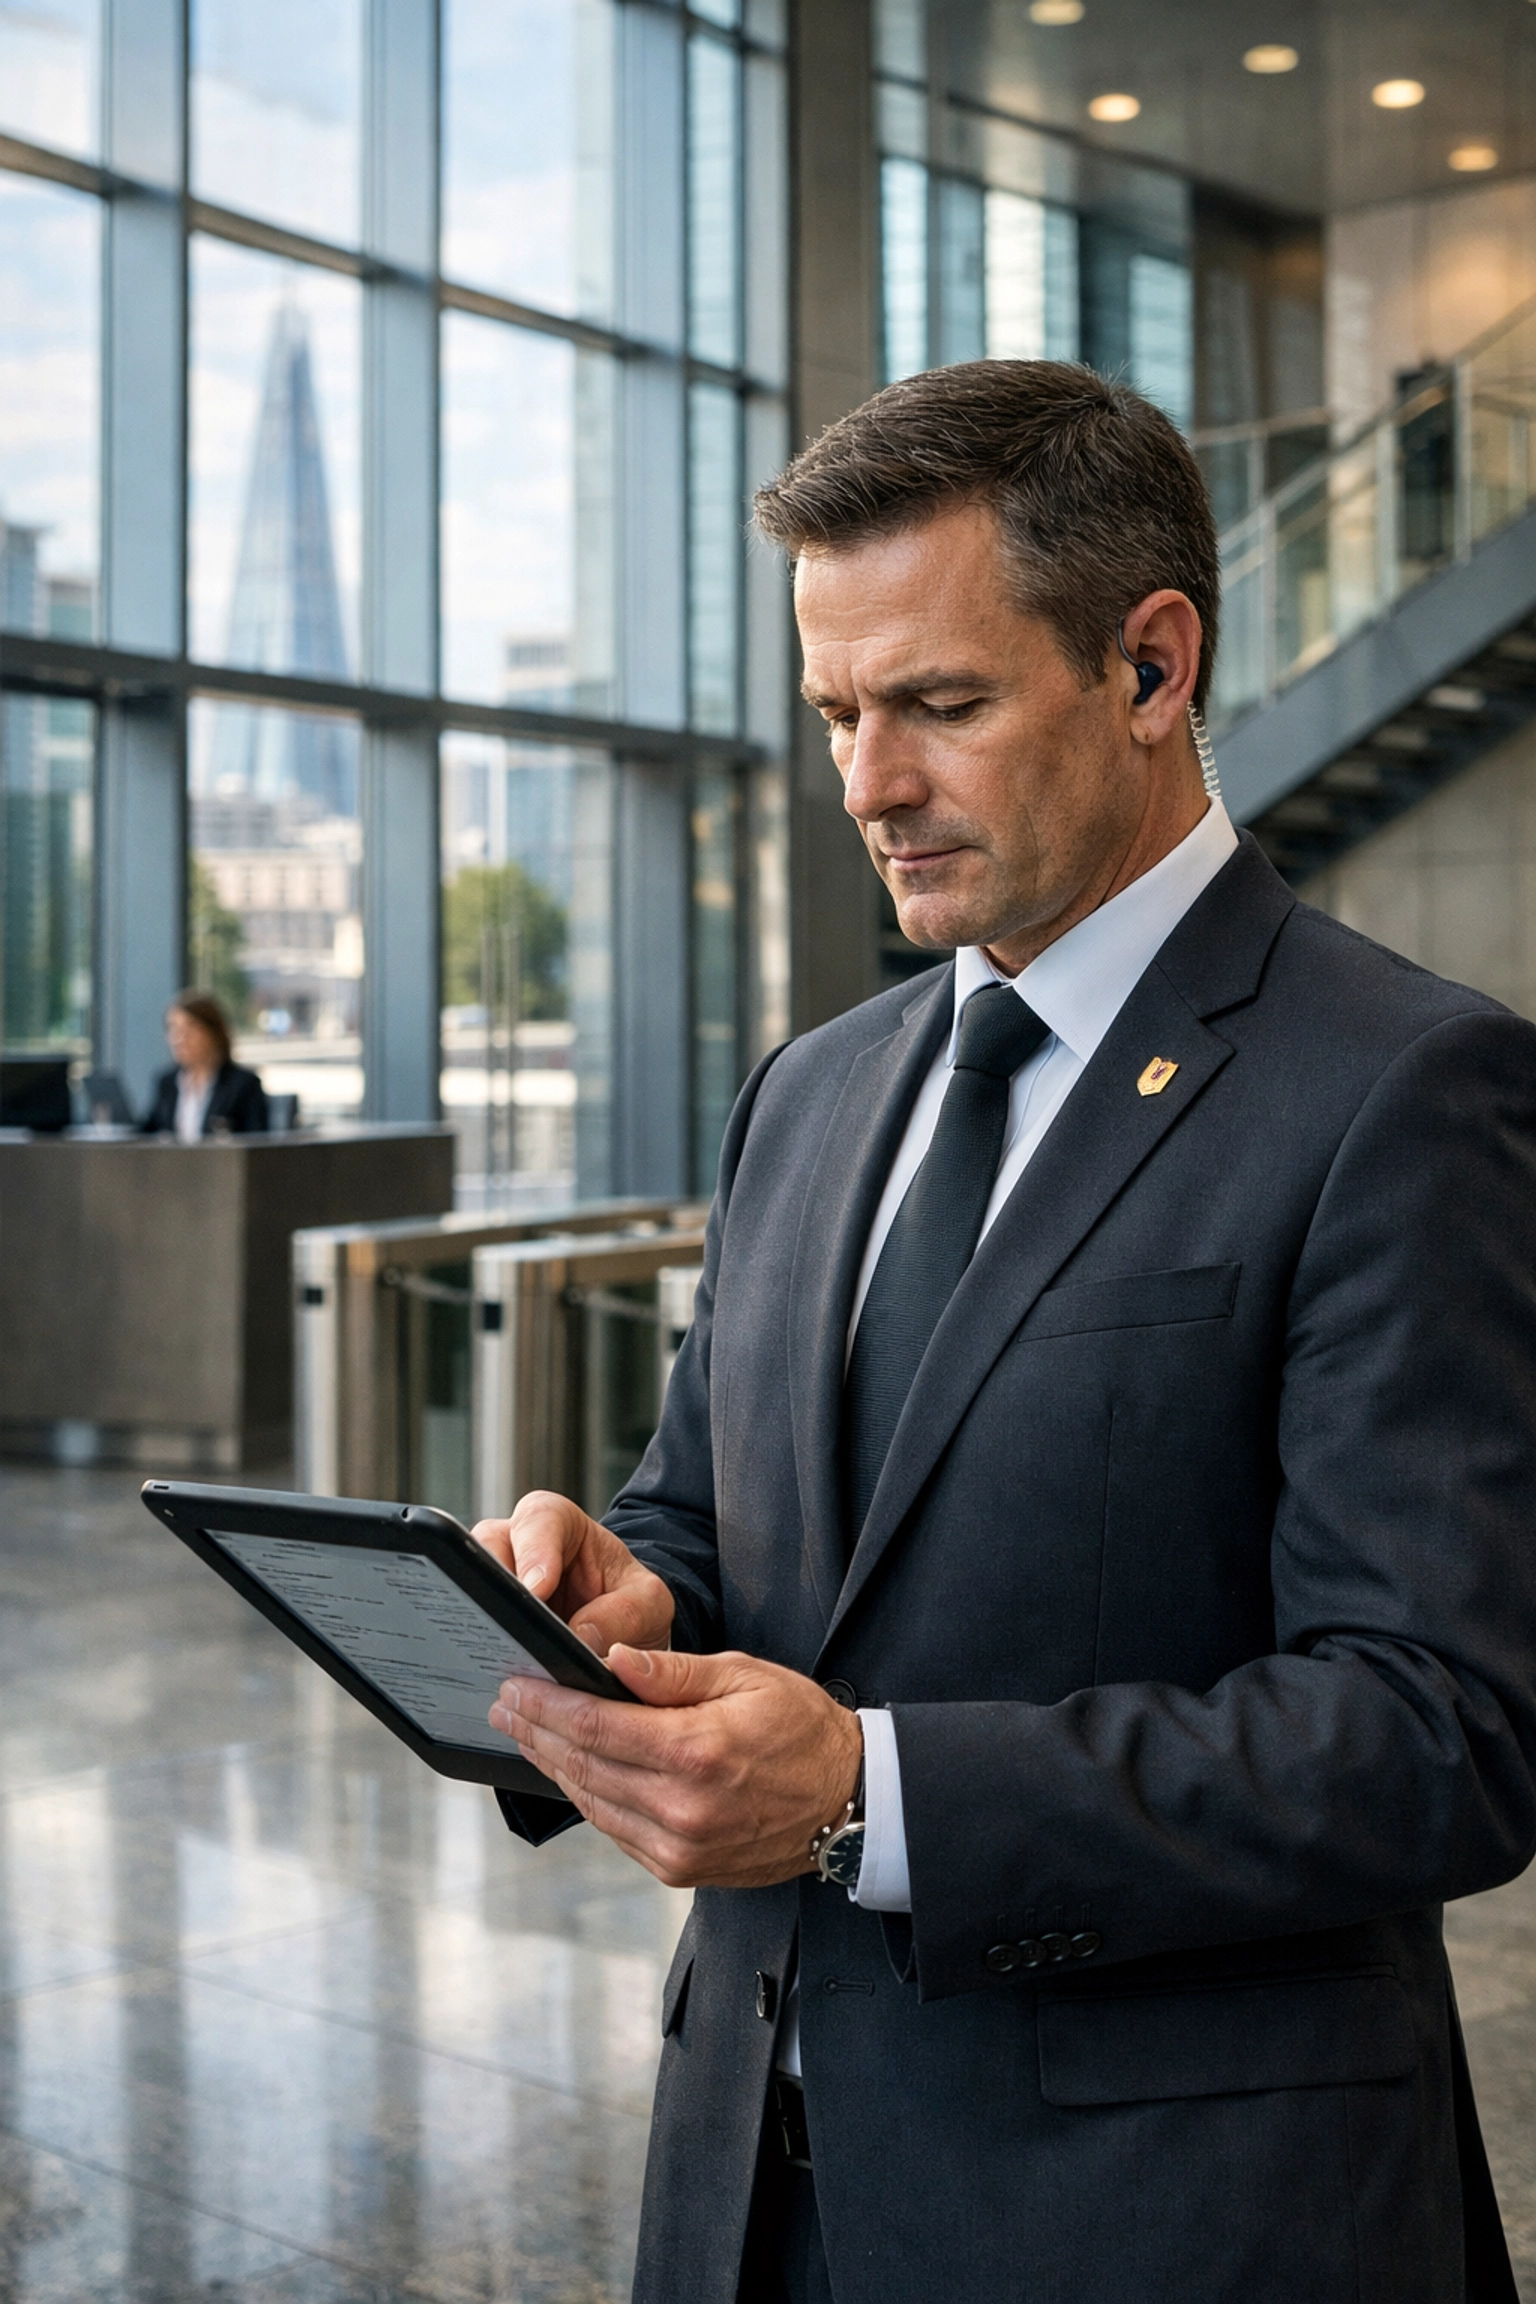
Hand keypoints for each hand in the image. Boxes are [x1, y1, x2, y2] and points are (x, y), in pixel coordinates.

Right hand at [471, 1491, 673, 1657]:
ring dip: (481, 1623)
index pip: (539, 1520)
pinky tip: (495, 1675)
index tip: (537, 1589)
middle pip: (485, 1549)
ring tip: (502, 1659)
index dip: (534, 1551)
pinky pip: (466, 1628)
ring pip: (465, 1589)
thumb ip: (624, 1614)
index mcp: (558, 1524)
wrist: (621, 1633)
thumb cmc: (630, 1603)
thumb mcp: (647, 1603)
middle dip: (495, 1588)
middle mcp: (515, 1545)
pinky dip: (478, 1650)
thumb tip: (581, 1639)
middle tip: (510, 1628)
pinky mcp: (482, 1619)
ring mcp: (492, 1582)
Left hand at [488, 1646, 863, 1888]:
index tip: (516, 1684)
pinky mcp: (679, 1869)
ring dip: (551, 1765)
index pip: (598, 1726)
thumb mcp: (745, 1678)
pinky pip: (614, 1829)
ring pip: (592, 1802)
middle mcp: (683, 1809)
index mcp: (698, 1753)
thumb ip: (674, 1674)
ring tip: (524, 1732)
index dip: (548, 1704)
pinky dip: (586, 1796)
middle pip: (584, 1766)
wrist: (846, 1800)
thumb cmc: (801, 1728)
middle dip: (537, 1731)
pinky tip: (567, 1769)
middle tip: (504, 1704)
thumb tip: (613, 1659)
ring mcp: (679, 1847)